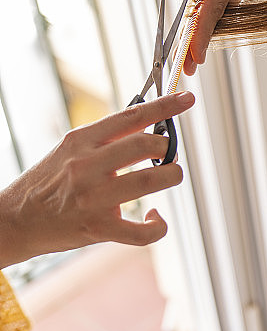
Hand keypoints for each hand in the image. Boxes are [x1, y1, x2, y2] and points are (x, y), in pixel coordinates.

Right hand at [0, 92, 194, 268]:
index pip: (132, 116)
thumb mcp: (69, 149)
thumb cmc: (47, 182)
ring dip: (171, 176)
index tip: (186, 98)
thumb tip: (148, 124)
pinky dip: (157, 225)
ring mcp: (93, 198)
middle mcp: (87, 166)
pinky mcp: (98, 228)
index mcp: (81, 141)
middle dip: (169, 147)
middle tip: (169, 153)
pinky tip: (154, 217)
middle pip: (147, 145)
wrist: (13, 220)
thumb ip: (106, 137)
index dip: (165, 106)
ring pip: (152, 181)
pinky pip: (142, 231)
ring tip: (167, 176)